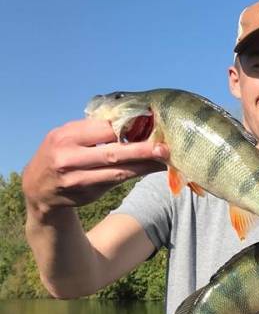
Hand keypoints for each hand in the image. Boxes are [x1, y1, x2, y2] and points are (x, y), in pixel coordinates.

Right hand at [22, 118, 168, 216]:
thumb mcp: (67, 136)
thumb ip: (92, 130)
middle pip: (113, 152)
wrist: (38, 188)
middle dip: (142, 150)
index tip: (151, 123)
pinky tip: (151, 169)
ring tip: (165, 159)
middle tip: (165, 147)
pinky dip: (136, 174)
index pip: (102, 129)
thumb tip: (129, 119)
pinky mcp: (88, 194)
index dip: (128, 126)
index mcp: (65, 136)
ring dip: (145, 165)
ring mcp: (78, 179)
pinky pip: (117, 182)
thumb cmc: (60, 154)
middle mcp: (69, 158)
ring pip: (118, 171)